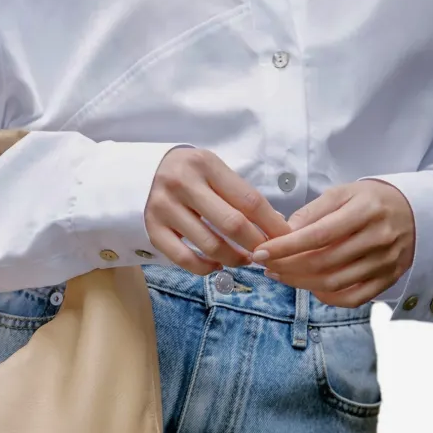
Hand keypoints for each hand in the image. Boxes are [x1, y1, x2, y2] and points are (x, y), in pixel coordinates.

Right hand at [144, 148, 291, 275]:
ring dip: (234, 258)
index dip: (272, 224)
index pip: (249, 200)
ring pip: (210, 245)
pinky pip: (184, 259)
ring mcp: (164, 207)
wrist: (145, 170)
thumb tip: (276, 226)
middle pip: (232, 224)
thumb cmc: (191, 172)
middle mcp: (182, 184)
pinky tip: (216, 264)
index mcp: (205, 165)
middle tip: (265, 253)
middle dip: (256, 244)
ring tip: (243, 259)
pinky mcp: (152, 229)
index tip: (286, 239)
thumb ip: (241, 194)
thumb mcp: (215, 170)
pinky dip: (205, 267)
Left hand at [249, 179, 414, 304]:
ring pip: (334, 283)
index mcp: (365, 210)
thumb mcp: (343, 193)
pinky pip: (353, 298)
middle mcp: (378, 238)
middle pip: (324, 262)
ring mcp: (385, 262)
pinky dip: (328, 297)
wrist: (415, 211)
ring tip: (281, 274)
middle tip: (266, 265)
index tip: (261, 251)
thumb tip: (283, 232)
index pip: (318, 234)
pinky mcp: (389, 278)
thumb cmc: (371, 200)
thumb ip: (312, 212)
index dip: (286, 246)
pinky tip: (311, 287)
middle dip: (287, 267)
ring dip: (300, 283)